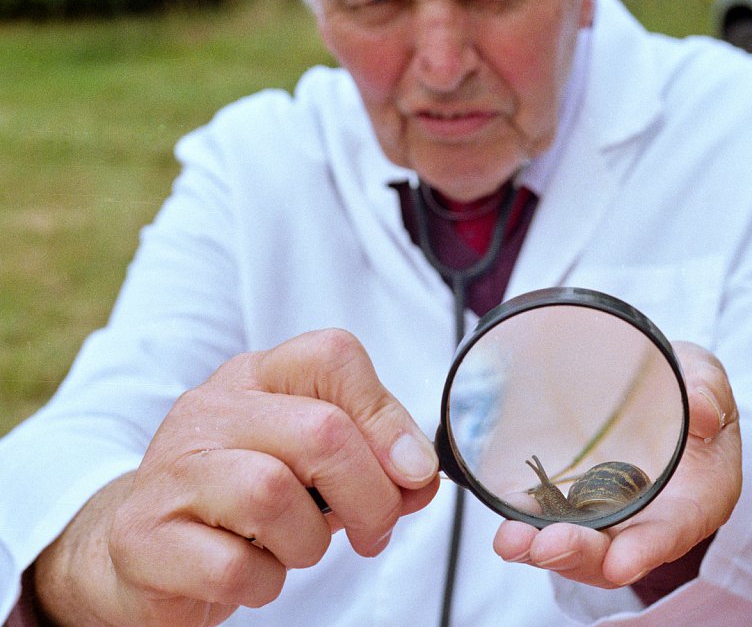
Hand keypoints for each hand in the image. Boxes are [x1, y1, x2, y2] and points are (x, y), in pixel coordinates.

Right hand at [35, 329, 439, 626]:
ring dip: (309, 542)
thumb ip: (374, 462)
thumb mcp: (317, 468)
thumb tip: (421, 476)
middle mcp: (210, 410)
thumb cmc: (246, 503)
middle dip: (370, 496)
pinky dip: (263, 582)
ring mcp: (171, 470)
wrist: (147, 553)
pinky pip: (232, 566)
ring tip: (295, 548)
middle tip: (374, 531)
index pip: (332, 356)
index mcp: (258, 378)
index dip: (387, 417)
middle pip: (320, 431)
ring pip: (273, 493)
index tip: (412, 472)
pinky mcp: (144, 536)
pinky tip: (254, 573)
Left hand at [492, 341, 740, 588]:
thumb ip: (706, 390)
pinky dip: (527, 525)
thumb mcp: (704, 379)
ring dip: (541, 549)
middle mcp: (650, 520)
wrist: (654, 393)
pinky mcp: (575, 504)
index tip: (620, 564)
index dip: (646, 550)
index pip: (673, 531)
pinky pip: (550, 521)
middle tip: (546, 546)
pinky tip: (504, 521)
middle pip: (615, 552)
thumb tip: (701, 410)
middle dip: (580, 554)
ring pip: (578, 546)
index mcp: (695, 498)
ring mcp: (610, 517)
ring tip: (511, 540)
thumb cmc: (688, 391)